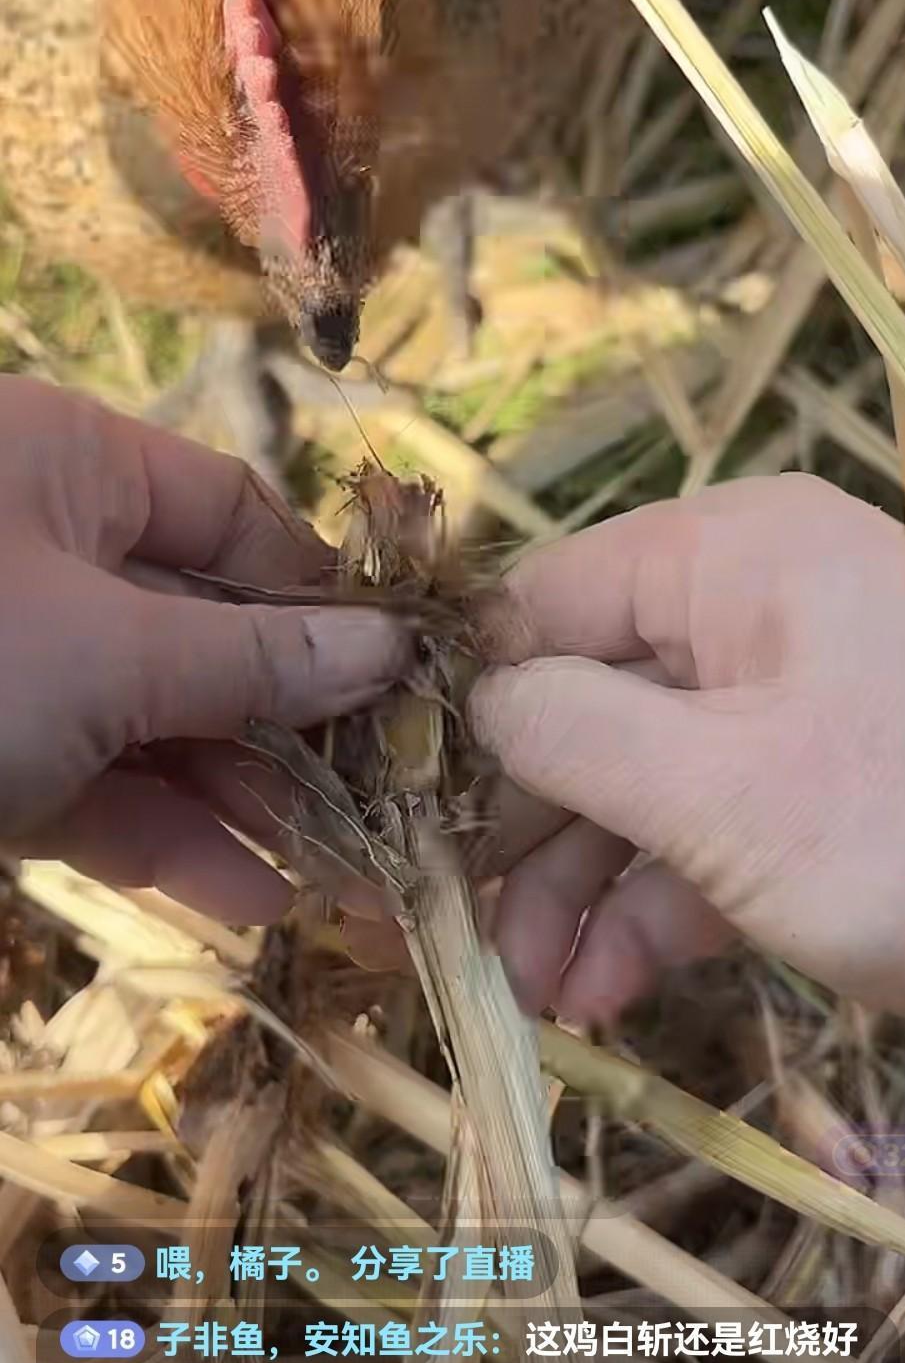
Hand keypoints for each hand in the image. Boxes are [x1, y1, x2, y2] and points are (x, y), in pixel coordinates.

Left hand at [0, 381, 407, 920]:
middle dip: (298, 725)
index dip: (324, 595)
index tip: (408, 676)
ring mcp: (9, 665)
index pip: (232, 514)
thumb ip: (255, 656)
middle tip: (393, 804)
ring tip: (344, 878)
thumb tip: (389, 650)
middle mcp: (41, 552)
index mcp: (67, 464)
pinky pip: (94, 791)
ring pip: (155, 723)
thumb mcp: (110, 652)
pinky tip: (249, 898)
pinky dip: (166, 839)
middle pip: (204, 630)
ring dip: (246, 801)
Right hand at [470, 476, 904, 1079]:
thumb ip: (568, 732)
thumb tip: (468, 704)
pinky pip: (713, 833)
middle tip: (455, 933)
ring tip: (537, 993)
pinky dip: (656, 906)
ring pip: (644, 779)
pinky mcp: (845, 800)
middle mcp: (765, 608)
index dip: (462, 709)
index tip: (395, 819)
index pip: (542, 602)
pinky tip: (606, 993)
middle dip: (519, 823)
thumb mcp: (715, 784)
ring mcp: (810, 707)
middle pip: (587, 699)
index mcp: (733, 551)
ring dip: (578, 886)